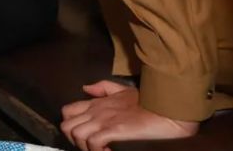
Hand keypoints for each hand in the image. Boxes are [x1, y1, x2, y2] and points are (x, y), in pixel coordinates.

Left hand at [60, 80, 198, 150]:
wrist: (166, 108)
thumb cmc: (147, 101)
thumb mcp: (122, 90)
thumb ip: (103, 88)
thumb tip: (85, 88)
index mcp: (96, 102)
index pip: (67, 111)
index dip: (70, 125)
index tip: (83, 137)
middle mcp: (95, 110)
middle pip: (66, 124)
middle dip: (73, 140)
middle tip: (89, 147)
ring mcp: (103, 120)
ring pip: (75, 133)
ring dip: (84, 146)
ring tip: (99, 150)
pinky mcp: (113, 130)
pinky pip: (92, 142)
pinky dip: (96, 150)